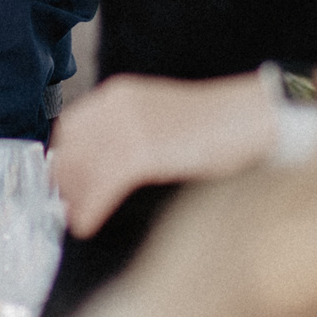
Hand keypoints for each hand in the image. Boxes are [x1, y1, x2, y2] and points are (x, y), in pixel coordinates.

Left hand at [47, 72, 274, 236]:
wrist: (254, 119)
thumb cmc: (215, 126)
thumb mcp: (159, 121)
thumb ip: (128, 135)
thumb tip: (100, 168)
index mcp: (119, 94)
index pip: (71, 126)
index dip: (64, 158)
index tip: (62, 182)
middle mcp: (118, 103)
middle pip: (71, 147)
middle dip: (65, 181)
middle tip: (65, 208)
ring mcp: (131, 124)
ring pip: (84, 167)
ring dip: (74, 198)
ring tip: (75, 221)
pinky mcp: (146, 147)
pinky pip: (105, 181)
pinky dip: (92, 205)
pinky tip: (88, 223)